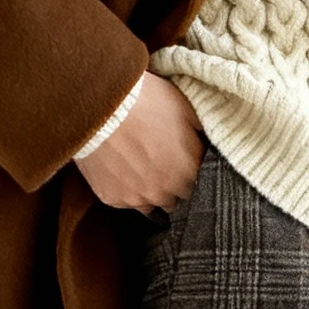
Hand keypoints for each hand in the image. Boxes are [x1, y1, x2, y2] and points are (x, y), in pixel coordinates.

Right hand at [78, 73, 204, 213]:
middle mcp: (166, 193)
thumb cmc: (147, 102)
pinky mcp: (112, 198)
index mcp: (188, 173)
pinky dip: (123, 188)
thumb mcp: (186, 109)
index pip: (198, 187)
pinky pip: (123, 200)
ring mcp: (138, 199)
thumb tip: (205, 145)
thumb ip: (200, 135)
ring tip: (138, 168)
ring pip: (150, 205)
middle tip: (158, 162)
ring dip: (148, 191)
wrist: (103, 105)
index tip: (181, 162)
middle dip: (171, 185)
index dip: (189, 174)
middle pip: (175, 201)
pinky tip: (119, 168)